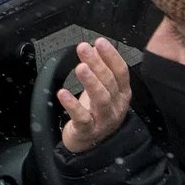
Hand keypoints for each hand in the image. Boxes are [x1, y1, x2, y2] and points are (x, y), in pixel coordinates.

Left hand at [58, 38, 131, 153]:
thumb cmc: (96, 112)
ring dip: (90, 82)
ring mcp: (104, 119)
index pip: (121, 72)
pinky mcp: (88, 130)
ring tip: (81, 68)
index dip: (111, 56)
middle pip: (109, 82)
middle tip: (84, 49)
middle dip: (97, 63)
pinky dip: (72, 105)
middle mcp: (116, 106)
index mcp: (121, 94)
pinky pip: (82, 117)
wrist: (91, 143)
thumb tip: (93, 47)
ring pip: (100, 99)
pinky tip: (63, 93)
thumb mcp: (102, 90)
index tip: (100, 42)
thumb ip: (100, 69)